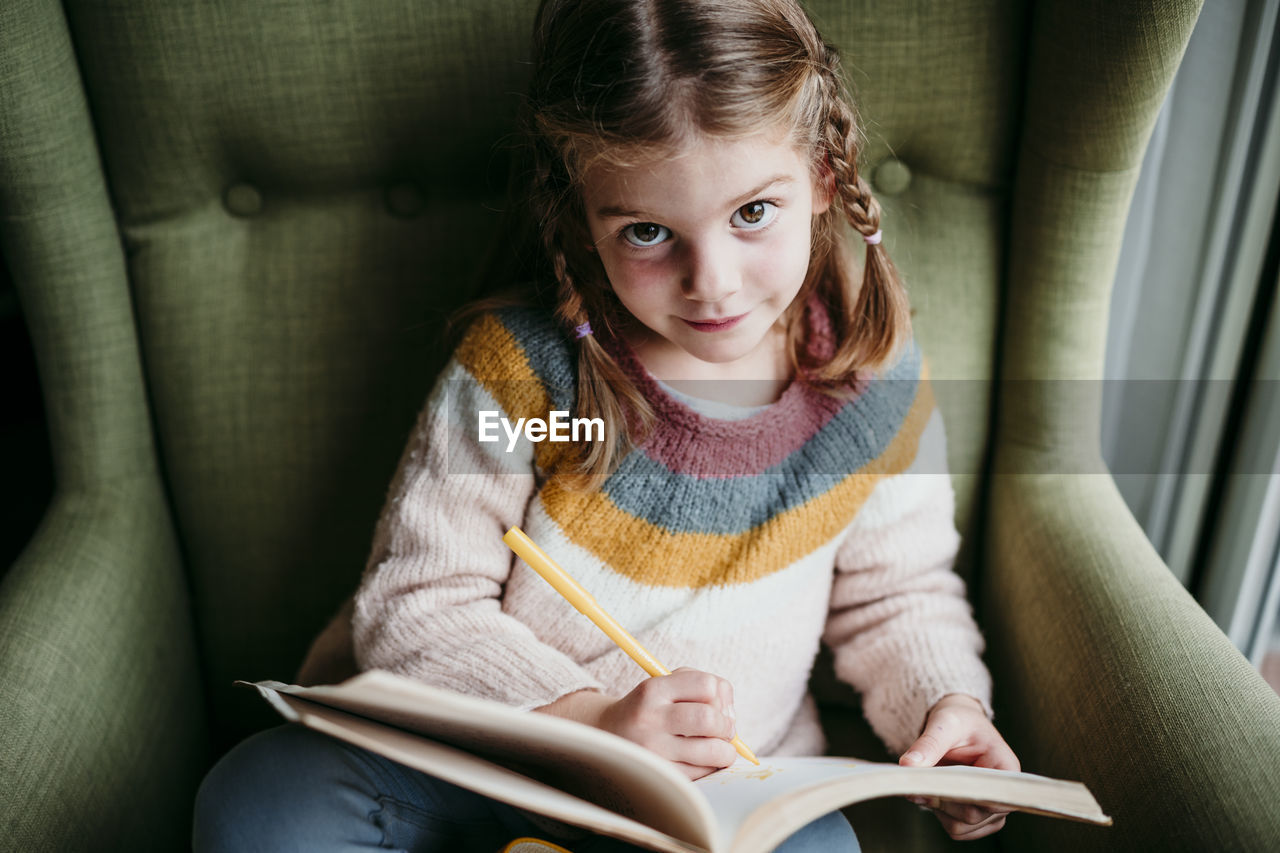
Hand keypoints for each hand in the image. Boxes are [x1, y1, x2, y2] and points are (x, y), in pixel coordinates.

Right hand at [534, 668, 738, 779]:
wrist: (607, 736)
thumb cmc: (649, 709)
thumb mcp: (664, 684)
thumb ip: (700, 686)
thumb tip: (731, 715)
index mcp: (653, 689)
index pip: (706, 685)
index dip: (721, 695)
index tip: (718, 704)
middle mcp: (650, 719)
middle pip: (709, 719)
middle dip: (727, 725)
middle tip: (725, 730)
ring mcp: (653, 750)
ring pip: (712, 751)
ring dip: (726, 751)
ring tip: (720, 748)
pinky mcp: (660, 775)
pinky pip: (703, 773)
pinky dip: (712, 767)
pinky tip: (703, 761)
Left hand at [899, 694, 1019, 840]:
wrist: (957, 725)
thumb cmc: (958, 721)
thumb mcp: (944, 724)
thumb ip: (928, 744)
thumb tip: (907, 766)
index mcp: (1007, 770)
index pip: (990, 798)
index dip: (959, 795)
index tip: (932, 784)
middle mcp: (1003, 794)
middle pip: (972, 815)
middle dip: (940, 800)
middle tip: (915, 782)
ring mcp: (991, 811)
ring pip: (962, 828)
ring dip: (937, 809)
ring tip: (927, 783)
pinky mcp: (976, 817)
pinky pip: (956, 830)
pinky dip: (938, 814)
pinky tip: (932, 794)